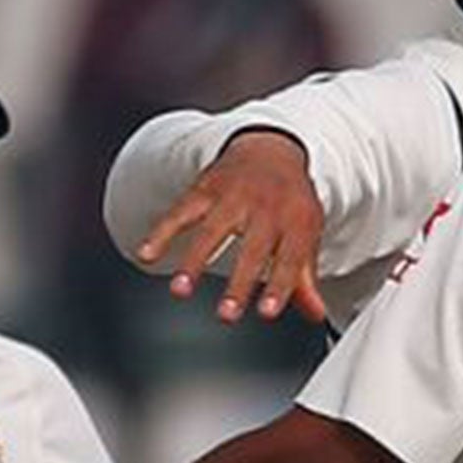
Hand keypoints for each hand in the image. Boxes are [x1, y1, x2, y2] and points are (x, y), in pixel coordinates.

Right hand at [134, 130, 327, 322]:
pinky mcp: (205, 189)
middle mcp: (265, 207)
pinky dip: (161, 232)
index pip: (289, 259)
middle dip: (238, 283)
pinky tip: (146, 253)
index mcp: (296, 221)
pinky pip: (181, 211)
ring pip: (212, 230)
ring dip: (194, 262)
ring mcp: (233, 197)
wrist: (270, 148)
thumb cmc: (289, 200)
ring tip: (181, 290)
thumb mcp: (306, 233)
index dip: (279, 287)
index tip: (267, 312)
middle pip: (251, 249)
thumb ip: (304, 276)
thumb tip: (315, 314)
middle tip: (226, 314)